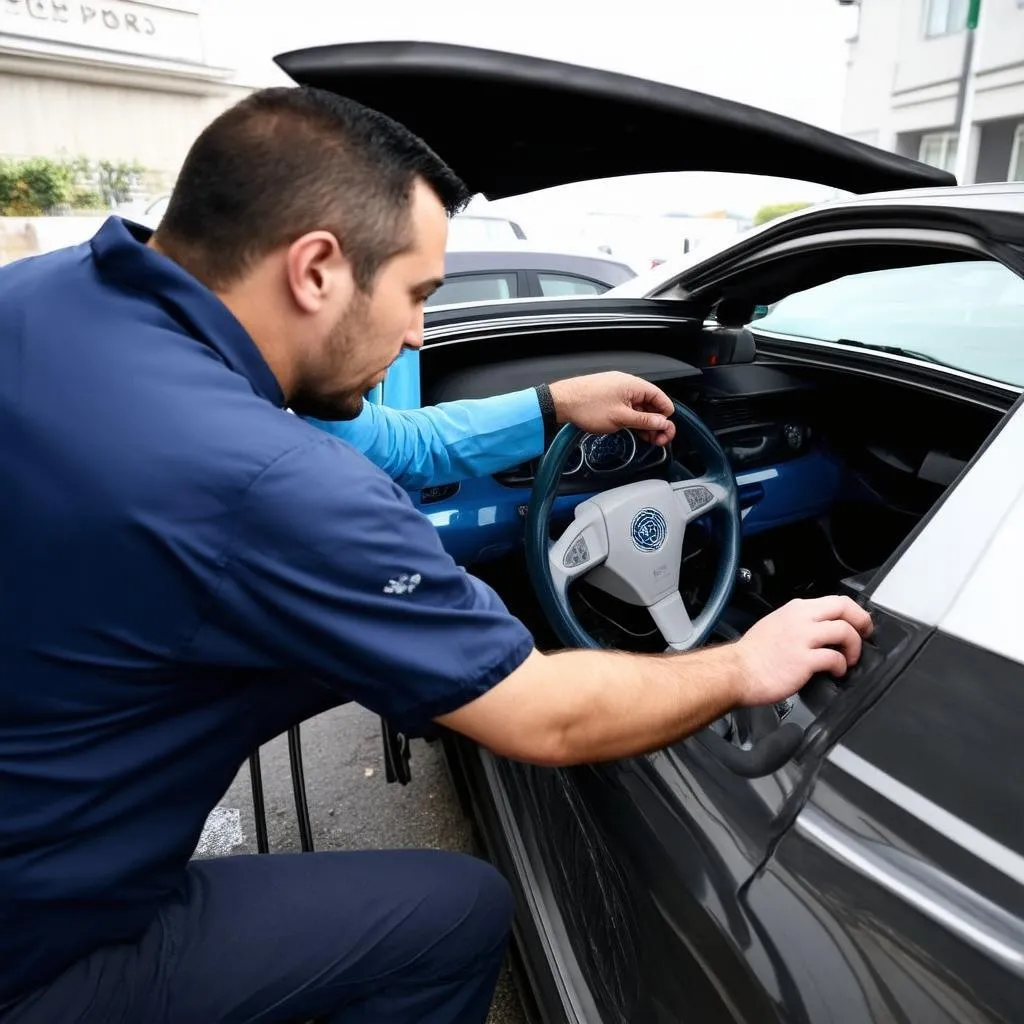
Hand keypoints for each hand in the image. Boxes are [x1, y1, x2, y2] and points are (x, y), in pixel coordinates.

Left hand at [548, 372, 675, 445]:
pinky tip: (636, 432)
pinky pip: (628, 409)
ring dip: (646, 424)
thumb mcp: (621, 417)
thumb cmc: (586, 405)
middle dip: (657, 422)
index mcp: (634, 385)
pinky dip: (634, 420)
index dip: (666, 415)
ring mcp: (619, 393)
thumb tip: (662, 423)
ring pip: (640, 409)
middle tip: (659, 440)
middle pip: (652, 404)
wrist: (562, 402)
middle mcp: (628, 386)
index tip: (666, 430)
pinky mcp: (610, 400)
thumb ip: (644, 420)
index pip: (660, 398)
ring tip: (649, 439)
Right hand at [732, 596, 873, 707]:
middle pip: (844, 608)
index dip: (853, 612)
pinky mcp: (804, 660)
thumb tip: (819, 630)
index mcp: (794, 609)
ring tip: (849, 659)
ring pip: (844, 631)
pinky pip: (835, 658)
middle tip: (864, 636)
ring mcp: (803, 639)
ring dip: (854, 647)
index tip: (857, 623)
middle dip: (861, 622)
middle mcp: (800, 619)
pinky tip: (836, 672)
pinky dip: (841, 666)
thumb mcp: (775, 624)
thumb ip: (798, 623)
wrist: (737, 671)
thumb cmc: (753, 654)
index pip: (834, 600)